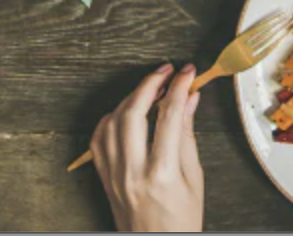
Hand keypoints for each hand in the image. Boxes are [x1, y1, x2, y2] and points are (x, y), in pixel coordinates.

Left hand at [90, 64, 203, 233]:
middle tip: (165, 71)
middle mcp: (132, 173)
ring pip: (112, 122)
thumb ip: (187, 136)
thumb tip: (189, 100)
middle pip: (133, 113)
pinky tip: (125, 111)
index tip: (187, 73)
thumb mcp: (194, 179)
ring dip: (130, 97)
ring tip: (148, 88)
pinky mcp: (104, 179)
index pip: (169, 116)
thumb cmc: (180, 222)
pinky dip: (110, 118)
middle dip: (149, 83)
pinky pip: (98, 140)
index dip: (179, 87)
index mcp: (161, 174)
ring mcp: (114, 176)